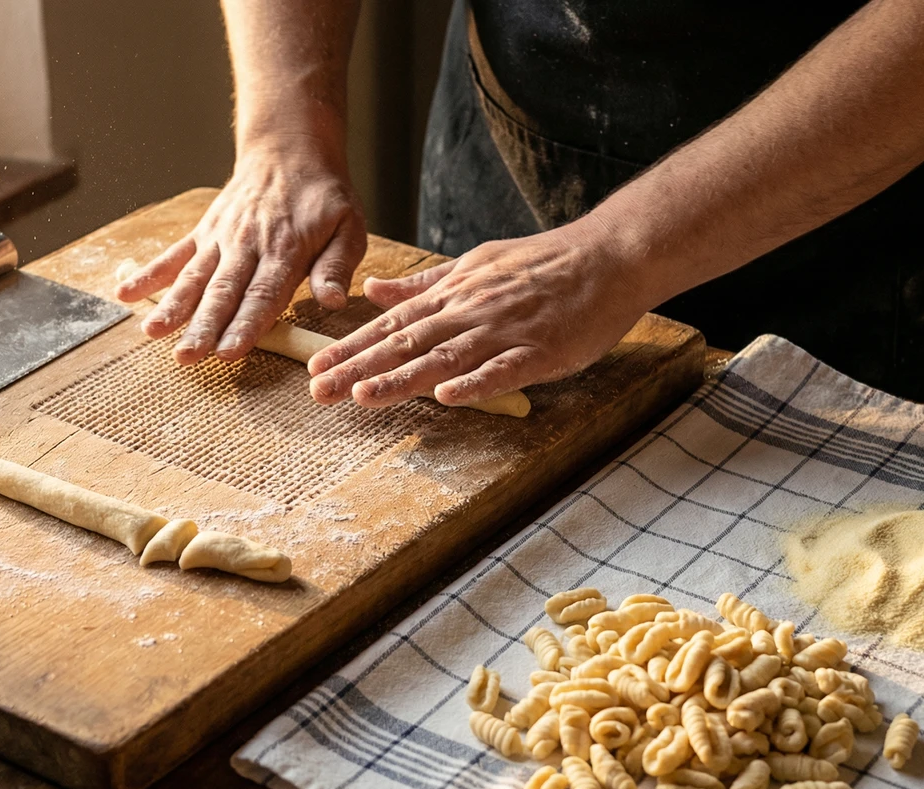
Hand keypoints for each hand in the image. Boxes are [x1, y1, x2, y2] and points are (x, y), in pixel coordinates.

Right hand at [115, 141, 366, 364]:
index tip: (228, 351)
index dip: (245, 324)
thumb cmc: (323, 198)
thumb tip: (332, 301)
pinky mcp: (204, 233)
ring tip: (152, 332)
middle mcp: (247, 246)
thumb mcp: (349, 226)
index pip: (263, 294)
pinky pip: (173, 254)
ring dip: (172, 306)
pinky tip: (125, 292)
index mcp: (285, 250)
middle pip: (222, 292)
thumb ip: (337, 266)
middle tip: (187, 356)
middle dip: (203, 326)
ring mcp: (221, 239)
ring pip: (194, 277)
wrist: (289, 151)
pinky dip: (148, 273)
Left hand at [306, 224, 650, 408]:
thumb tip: (373, 290)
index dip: (352, 347)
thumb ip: (424, 284)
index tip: (315, 367)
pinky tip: (446, 398)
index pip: (392, 324)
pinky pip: (503, 369)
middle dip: (359, 368)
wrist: (608, 256)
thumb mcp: (474, 263)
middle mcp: (470, 311)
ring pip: (445, 357)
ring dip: (402, 378)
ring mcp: (504, 330)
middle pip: (406, 343)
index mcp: (453, 294)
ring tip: (363, 396)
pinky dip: (475, 382)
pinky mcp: (541, 350)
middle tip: (318, 390)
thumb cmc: (543, 264)